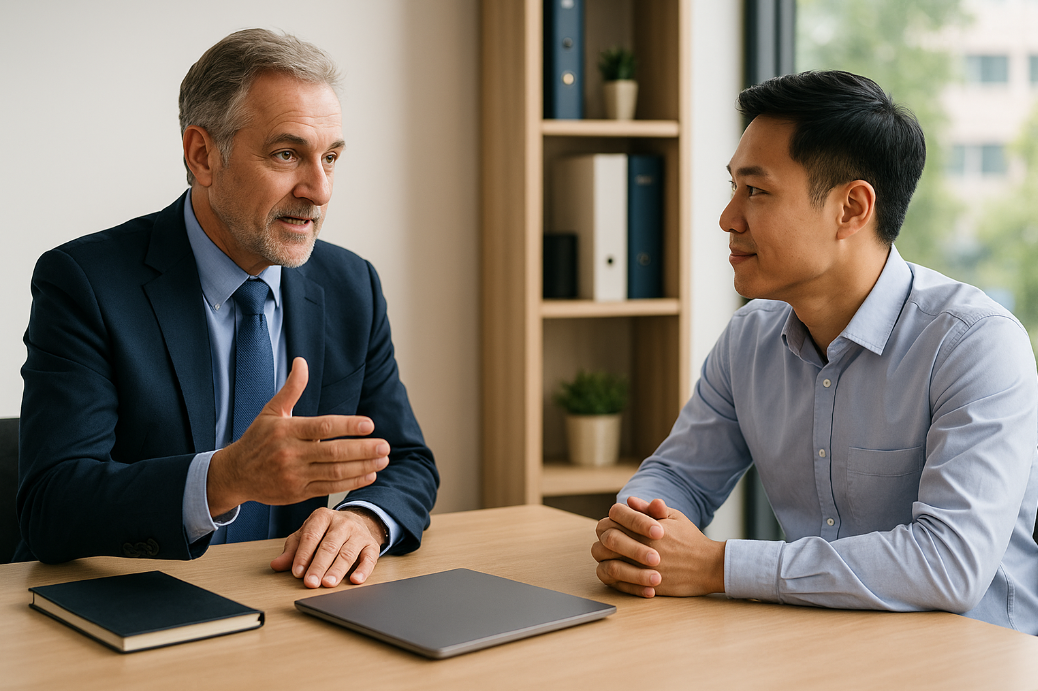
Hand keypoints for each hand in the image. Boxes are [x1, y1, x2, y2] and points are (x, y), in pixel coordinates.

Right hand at [206, 357, 389, 515]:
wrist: (235, 474)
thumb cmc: (257, 439)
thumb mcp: (272, 411)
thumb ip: (292, 388)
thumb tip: (302, 361)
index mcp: (286, 431)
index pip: (323, 427)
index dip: (348, 426)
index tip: (370, 425)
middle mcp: (291, 454)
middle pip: (333, 452)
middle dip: (362, 450)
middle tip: (385, 446)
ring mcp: (294, 475)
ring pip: (334, 473)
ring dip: (362, 467)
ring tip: (383, 459)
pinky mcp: (297, 494)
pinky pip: (329, 488)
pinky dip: (351, 482)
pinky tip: (369, 475)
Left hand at [270, 507, 386, 587]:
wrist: (356, 521)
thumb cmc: (326, 531)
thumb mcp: (306, 536)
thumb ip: (292, 550)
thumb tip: (276, 565)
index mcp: (322, 517)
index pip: (311, 536)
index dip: (303, 555)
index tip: (297, 572)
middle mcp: (342, 522)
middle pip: (329, 545)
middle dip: (319, 566)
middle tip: (311, 582)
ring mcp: (359, 533)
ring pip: (347, 553)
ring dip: (337, 570)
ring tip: (328, 583)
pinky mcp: (372, 544)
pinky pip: (370, 558)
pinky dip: (363, 570)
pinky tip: (355, 580)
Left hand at [591, 496, 725, 597]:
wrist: (708, 566)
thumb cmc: (690, 540)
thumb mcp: (674, 517)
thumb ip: (650, 509)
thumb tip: (629, 501)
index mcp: (647, 526)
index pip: (614, 516)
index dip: (613, 518)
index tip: (619, 523)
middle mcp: (642, 546)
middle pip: (607, 538)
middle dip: (605, 538)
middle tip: (612, 541)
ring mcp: (642, 567)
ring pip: (607, 563)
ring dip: (606, 559)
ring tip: (613, 557)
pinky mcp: (644, 586)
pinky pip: (617, 583)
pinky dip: (614, 578)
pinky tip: (620, 573)